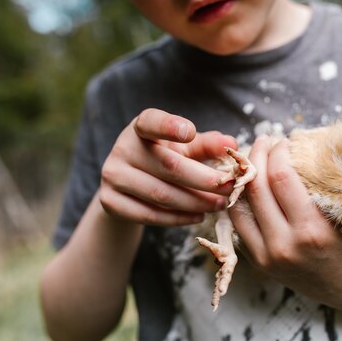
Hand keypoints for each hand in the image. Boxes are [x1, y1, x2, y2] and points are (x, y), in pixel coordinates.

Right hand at [99, 108, 236, 225]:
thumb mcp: (185, 149)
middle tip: (229, 188)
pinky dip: (178, 218)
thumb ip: (207, 145)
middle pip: (168, 166)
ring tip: (220, 205)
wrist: (128, 189)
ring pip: (161, 194)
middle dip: (204, 179)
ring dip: (196, 202)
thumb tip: (232, 144)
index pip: (151, 122)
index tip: (190, 132)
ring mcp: (112, 175)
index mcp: (141, 127)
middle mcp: (122, 148)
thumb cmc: (164, 160)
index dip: (169, 126)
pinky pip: (149, 215)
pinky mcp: (109, 201)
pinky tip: (198, 216)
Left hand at [229, 136, 341, 305]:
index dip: (278, 151)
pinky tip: (248, 185)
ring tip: (252, 158)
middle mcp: (285, 245)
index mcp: (312, 231)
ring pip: (238, 206)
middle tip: (264, 140)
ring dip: (242, 177)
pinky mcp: (259, 263)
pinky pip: (238, 224)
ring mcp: (268, 257)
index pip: (281, 177)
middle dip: (257, 156)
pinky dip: (239, 201)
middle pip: (255, 188)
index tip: (284, 140)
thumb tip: (321, 139)